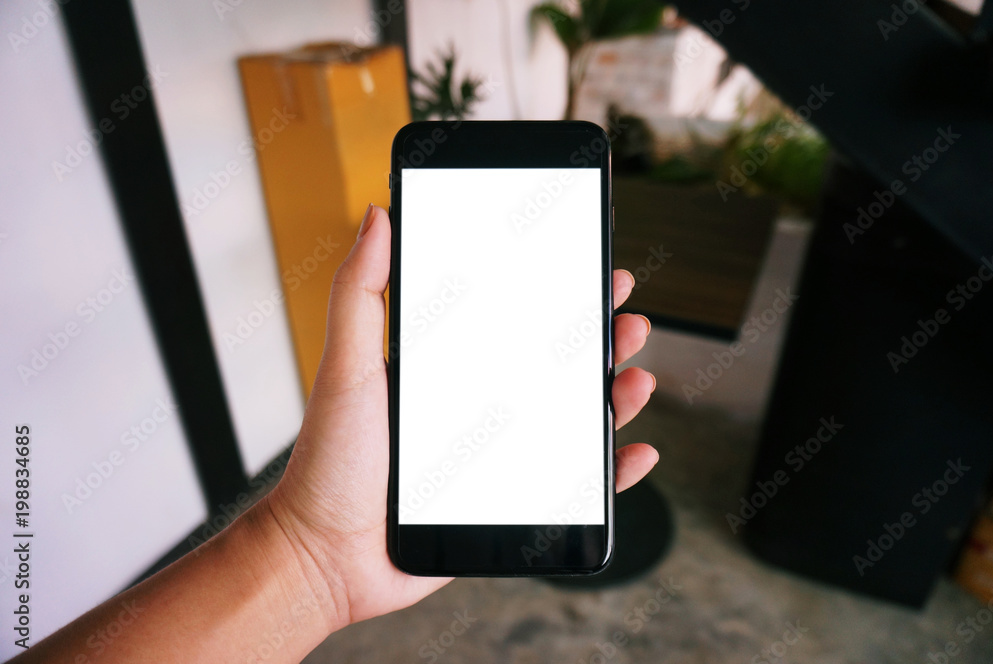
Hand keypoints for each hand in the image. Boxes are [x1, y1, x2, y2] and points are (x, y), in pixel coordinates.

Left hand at [264, 205, 658, 630]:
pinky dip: (611, 471)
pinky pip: (574, 487)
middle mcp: (478, 407)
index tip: (586, 264)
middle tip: (627, 318)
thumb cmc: (328, 465)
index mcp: (447, 369)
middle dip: (600, 339)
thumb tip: (378, 217)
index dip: (555, 292)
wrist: (326, 558)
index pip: (513, 320)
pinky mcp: (510, 504)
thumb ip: (361, 293)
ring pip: (573, 420)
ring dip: (615, 396)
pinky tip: (634, 454)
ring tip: (636, 379)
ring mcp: (498, 456)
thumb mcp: (345, 367)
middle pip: (554, 365)